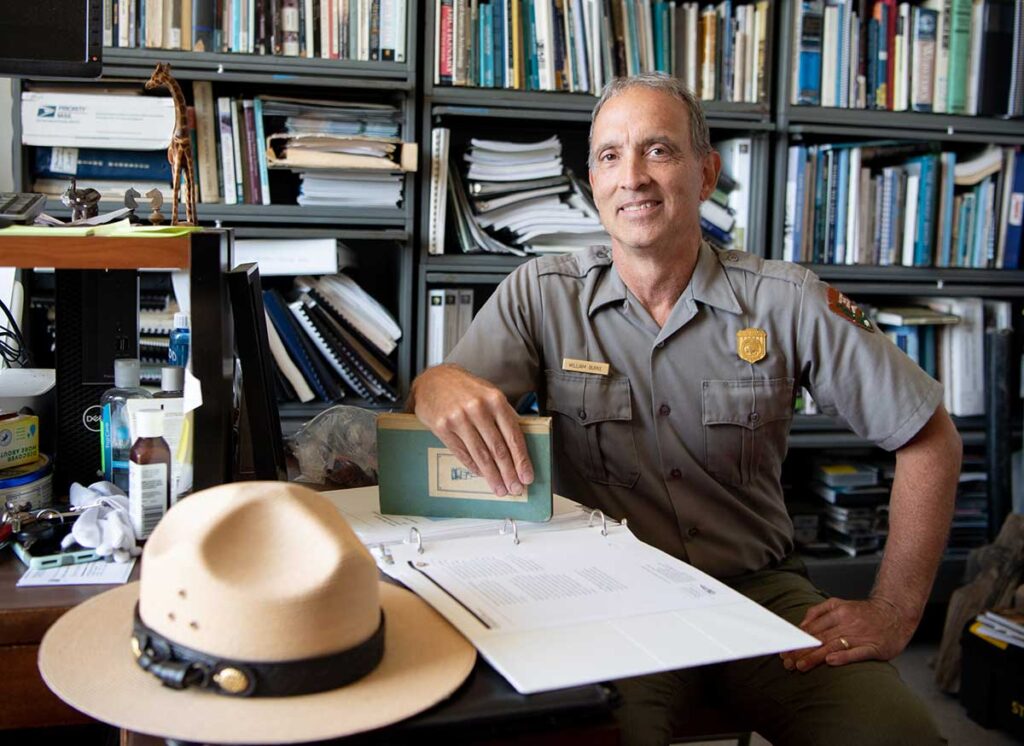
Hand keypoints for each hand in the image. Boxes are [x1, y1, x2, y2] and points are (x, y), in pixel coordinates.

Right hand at [411, 365, 533, 497]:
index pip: (513, 436)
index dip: (521, 460)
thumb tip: (520, 446)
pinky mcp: (442, 426)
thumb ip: (504, 416)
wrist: (433, 380)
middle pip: (498, 449)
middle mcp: (478, 408)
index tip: (527, 476)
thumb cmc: (465, 389)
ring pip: (481, 454)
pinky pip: (462, 453)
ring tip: (500, 489)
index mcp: (495, 400)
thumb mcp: (489, 394)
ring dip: (492, 476)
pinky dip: (473, 466)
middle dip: (509, 473)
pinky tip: (481, 475)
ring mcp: (458, 418)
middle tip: (515, 489)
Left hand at [780, 596, 911, 672]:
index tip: (785, 651)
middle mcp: (848, 622)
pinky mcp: (874, 647)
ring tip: (800, 665)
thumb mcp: (839, 604)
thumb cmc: (864, 612)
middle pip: (820, 638)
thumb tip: (801, 624)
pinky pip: (857, 653)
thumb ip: (818, 611)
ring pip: (833, 646)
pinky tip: (831, 662)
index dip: (797, 641)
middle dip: (801, 651)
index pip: (813, 628)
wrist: (895, 613)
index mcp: (838, 611)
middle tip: (787, 662)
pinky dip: (843, 657)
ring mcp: (861, 635)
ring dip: (815, 657)